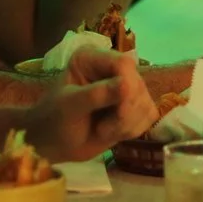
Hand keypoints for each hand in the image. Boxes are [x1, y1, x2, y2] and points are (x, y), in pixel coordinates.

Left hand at [27, 49, 158, 162]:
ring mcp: (126, 87)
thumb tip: (126, 86)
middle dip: (125, 113)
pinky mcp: (135, 106)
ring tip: (102, 131)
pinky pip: (149, 116)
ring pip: (146, 102)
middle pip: (138, 84)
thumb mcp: (70, 106)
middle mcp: (112, 67)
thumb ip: (97, 95)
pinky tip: (114, 133)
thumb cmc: (54, 120)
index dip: (127, 87)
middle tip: (102, 129)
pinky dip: (133, 130)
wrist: (54, 143)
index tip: (118, 111)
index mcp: (92, 58)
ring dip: (127, 124)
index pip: (123, 64)